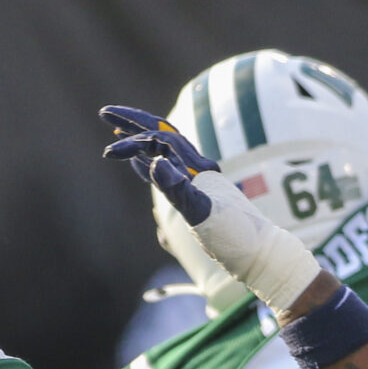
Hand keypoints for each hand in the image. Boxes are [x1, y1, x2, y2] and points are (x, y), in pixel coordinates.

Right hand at [99, 106, 321, 311]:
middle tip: (105, 112)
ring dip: (139, 139)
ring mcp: (198, 182)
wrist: (262, 256)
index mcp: (197, 167)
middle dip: (133, 121)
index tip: (108, 153)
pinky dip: (150, 164)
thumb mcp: (203, 213)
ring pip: (164, 150)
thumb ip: (178, 189)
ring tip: (118, 133)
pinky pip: (169, 172)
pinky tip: (141, 166)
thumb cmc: (236, 237)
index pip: (158, 140)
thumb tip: (155, 163)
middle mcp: (197, 168)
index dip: (131, 142)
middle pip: (161, 133)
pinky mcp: (199, 197)